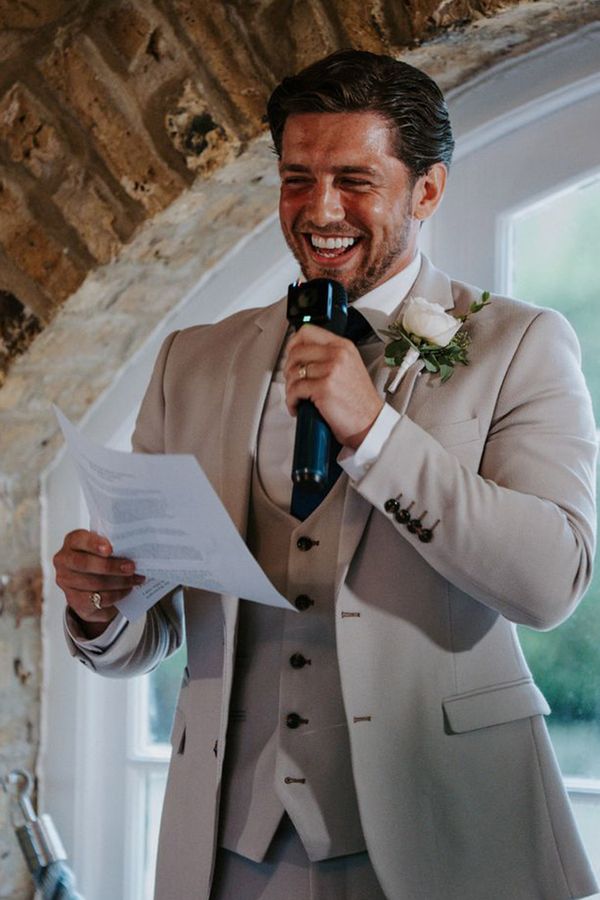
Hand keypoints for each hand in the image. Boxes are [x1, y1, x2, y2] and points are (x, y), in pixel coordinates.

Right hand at [53, 530, 144, 634]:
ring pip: (94, 583)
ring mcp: (66, 582)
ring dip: (119, 582)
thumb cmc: (101, 560)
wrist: (92, 587)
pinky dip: (116, 595)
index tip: (110, 549)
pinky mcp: (74, 601)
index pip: (79, 540)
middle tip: (131, 567)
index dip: (94, 544)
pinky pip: (98, 599)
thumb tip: (136, 549)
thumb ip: (113, 547)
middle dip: (111, 567)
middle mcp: (64, 560)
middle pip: (85, 564)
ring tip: (135, 580)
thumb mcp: (105, 549)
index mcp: (72, 542)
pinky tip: (127, 590)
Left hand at [284, 324, 383, 448]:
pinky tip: (298, 406)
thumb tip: (304, 355)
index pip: (308, 332)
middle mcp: (338, 355)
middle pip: (296, 352)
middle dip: (288, 369)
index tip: (290, 355)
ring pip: (293, 372)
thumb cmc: (360, 401)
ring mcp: (331, 370)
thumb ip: (331, 356)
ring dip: (290, 387)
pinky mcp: (323, 388)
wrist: (370, 422)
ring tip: (297, 396)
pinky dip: (291, 401)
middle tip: (292, 380)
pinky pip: (295, 390)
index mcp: (343, 346)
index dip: (293, 343)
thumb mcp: (350, 367)